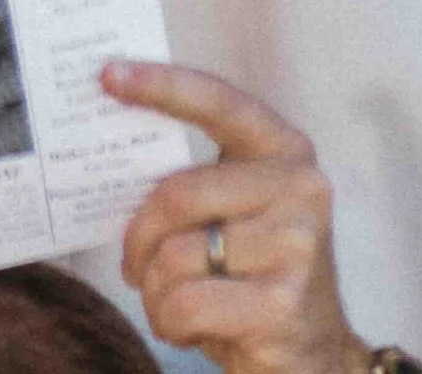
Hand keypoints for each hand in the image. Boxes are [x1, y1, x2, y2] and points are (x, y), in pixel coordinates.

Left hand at [107, 61, 365, 373]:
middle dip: (138, 236)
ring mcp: (296, 245)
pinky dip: (168, 321)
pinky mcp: (281, 304)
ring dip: (154, 289)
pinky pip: (186, 302)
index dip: (162, 85)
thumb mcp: (237, 212)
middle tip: (130, 264)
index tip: (108, 74)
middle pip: (178, 193)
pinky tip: (188, 328)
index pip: (218, 102)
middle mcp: (300, 187)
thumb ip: (198, 180)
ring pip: (175, 255)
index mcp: (285, 149)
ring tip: (168, 301)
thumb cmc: (255, 273)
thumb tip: (115, 150)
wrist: (313, 353)